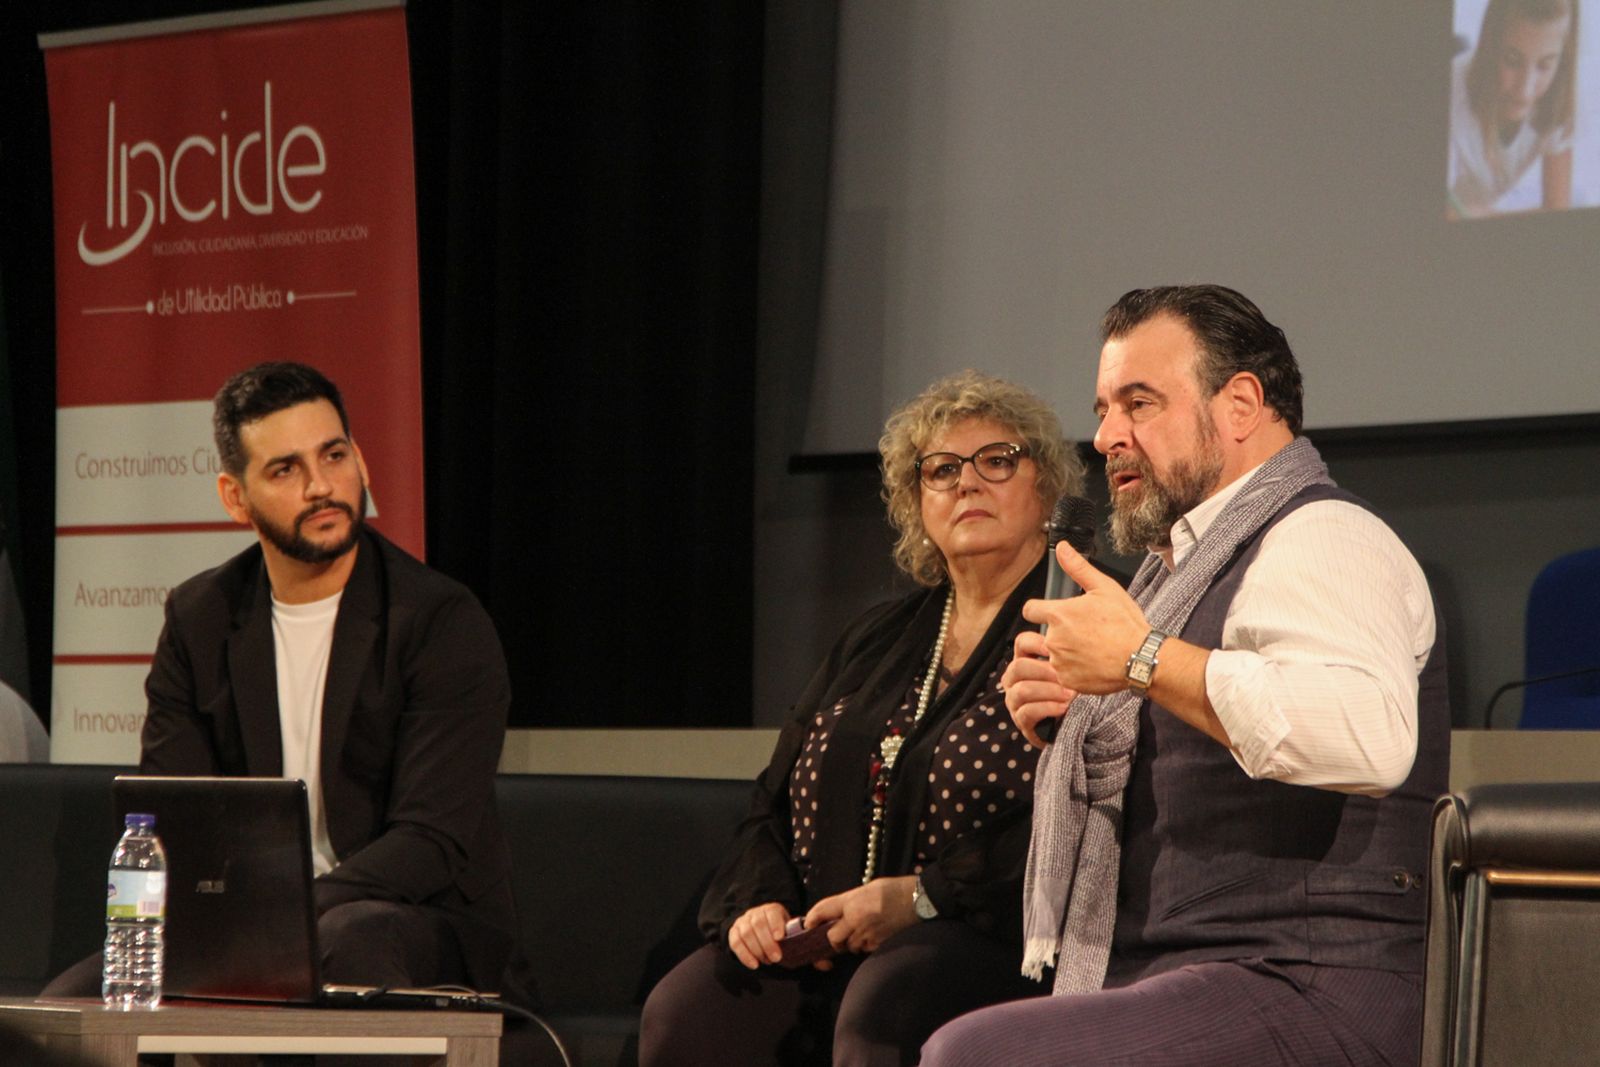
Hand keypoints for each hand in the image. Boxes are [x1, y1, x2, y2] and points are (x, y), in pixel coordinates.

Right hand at [728, 902, 791, 968]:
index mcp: (770, 909)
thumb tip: (797, 939)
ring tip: (767, 962)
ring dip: (757, 951)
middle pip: (758, 924)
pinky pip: (736, 943)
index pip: (772, 912)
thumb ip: (790, 933)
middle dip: (768, 943)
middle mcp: (754, 913)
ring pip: (746, 934)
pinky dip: (744, 956)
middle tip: (776, 958)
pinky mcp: (733, 932)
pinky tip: (754, 965)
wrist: (761, 930)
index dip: (775, 925)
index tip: (780, 938)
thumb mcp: (786, 929)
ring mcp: (742, 922)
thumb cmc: (777, 932)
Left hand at [802, 875, 917, 964]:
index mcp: (851, 901)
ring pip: (850, 946)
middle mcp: (855, 919)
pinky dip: (867, 946)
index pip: (823, 911)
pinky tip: (875, 935)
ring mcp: (867, 934)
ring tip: (863, 931)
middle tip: (840, 934)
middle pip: (832, 938)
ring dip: (852, 943)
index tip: (809, 924)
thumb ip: (850, 901)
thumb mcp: (867, 888)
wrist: (919, 900)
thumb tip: (840, 912)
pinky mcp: (879, 944)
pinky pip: (866, 950)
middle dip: (834, 939)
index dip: (812, 919)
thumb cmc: (894, 890)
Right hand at [1003, 631, 1075, 747]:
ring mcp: (1014, 701)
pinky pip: (1028, 712)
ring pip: (1022, 690)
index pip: (1022, 642)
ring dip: (1049, 691)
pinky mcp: (1021, 721)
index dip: (1037, 642)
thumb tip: (1079, 642)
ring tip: (1070, 694)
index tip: (1056, 649)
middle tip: (1066, 676)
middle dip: (1044, 671)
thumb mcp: (1069, 671)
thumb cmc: (1069, 692)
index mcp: (1024, 660)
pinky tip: (1064, 708)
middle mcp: (1014, 679)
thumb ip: (1069, 656)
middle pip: (1018, 667)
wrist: (1071, 723)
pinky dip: (1048, 708)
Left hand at [1021, 540, 1149, 695]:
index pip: (1030, 610)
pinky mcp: (1067, 681)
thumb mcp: (1104, 588)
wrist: (1140, 658)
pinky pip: (1061, 675)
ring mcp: (1059, 662)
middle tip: (1080, 634)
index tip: (1050, 613)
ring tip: (1088, 650)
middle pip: (1042, 634)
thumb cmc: (1125, 623)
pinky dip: (1072, 671)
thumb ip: (1078, 568)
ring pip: (1051, 655)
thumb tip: (1062, 548)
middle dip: (1056, 633)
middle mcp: (1053, 639)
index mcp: (1058, 614)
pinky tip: (1090, 664)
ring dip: (1063, 653)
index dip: (1039, 610)